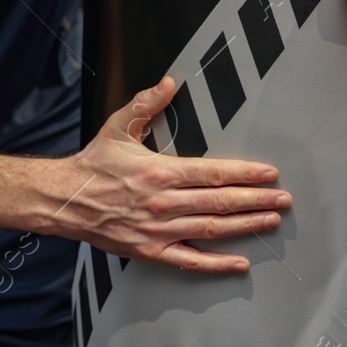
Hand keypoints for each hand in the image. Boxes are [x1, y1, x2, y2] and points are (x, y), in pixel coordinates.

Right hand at [52, 76, 289, 272]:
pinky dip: (216, 264)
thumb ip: (147, 104)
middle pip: (219, 203)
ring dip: (245, 226)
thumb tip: (170, 82)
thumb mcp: (118, 127)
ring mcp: (158, 229)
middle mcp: (163, 202)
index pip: (213, 174)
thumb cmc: (93, 164)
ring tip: (271, 221)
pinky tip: (240, 262)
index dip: (245, 174)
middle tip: (283, 199)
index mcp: (160, 172)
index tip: (270, 174)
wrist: (63, 200)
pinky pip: (189, 260)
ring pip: (211, 230)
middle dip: (256, 200)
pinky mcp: (150, 250)